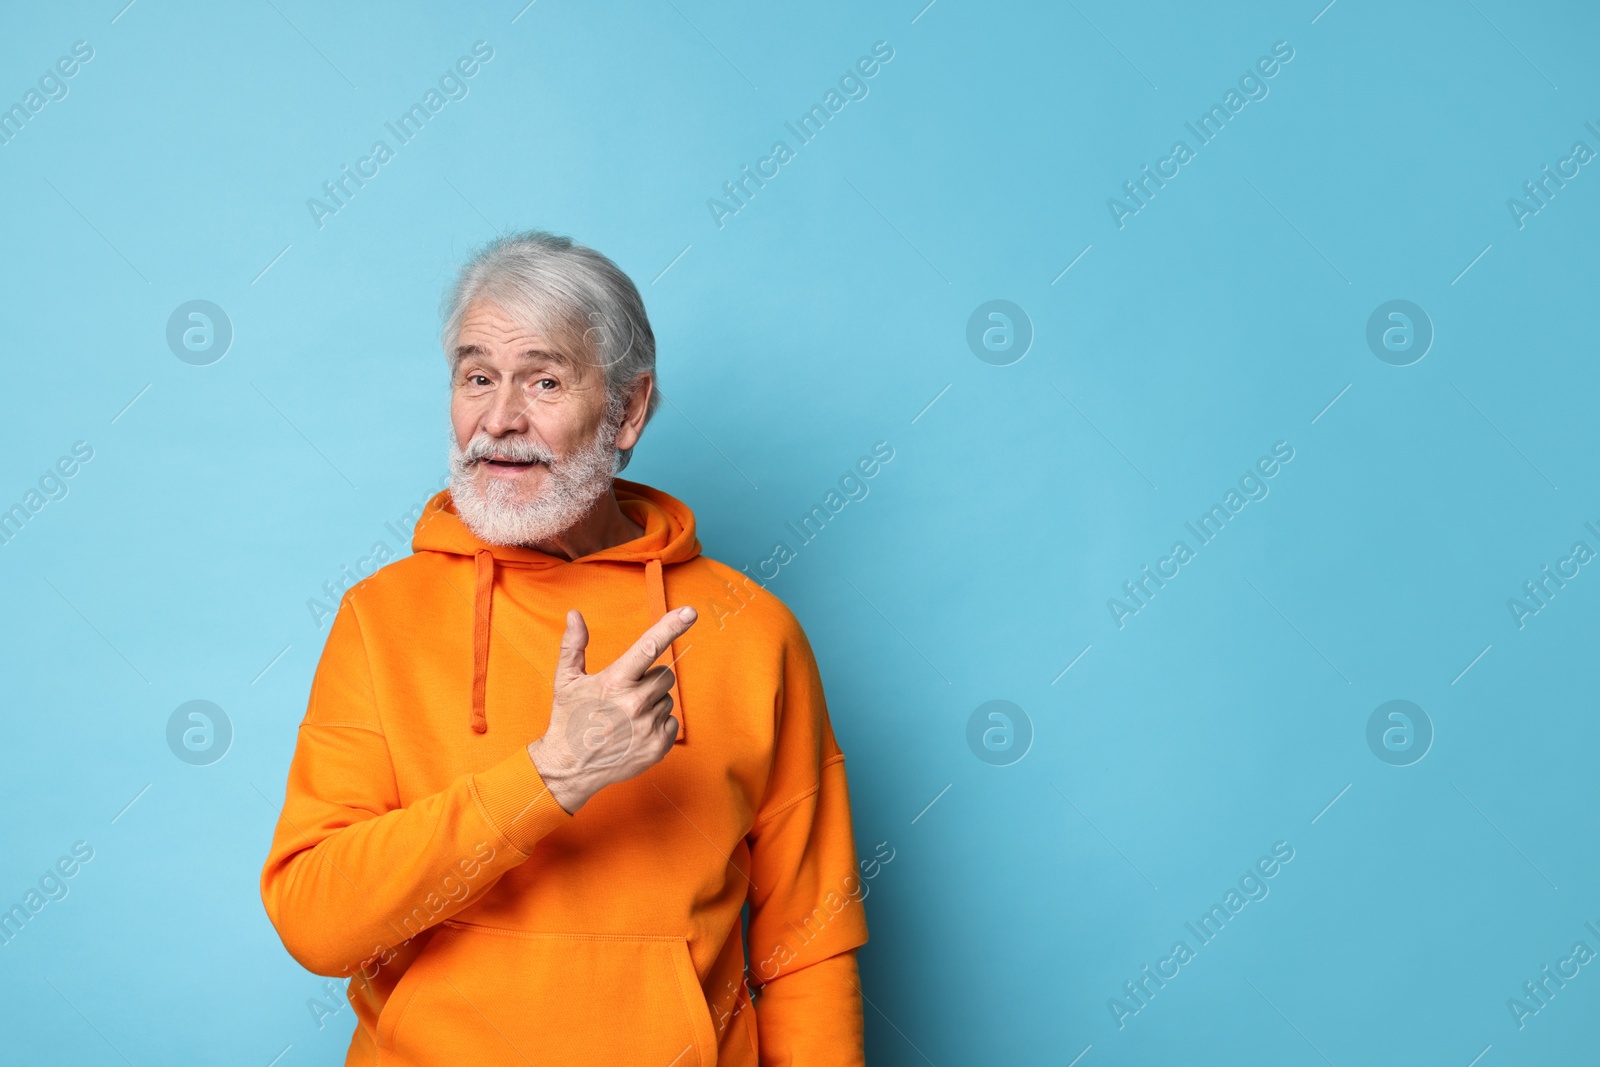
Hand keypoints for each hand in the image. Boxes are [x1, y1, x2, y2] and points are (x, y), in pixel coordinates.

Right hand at [527, 605, 697, 813]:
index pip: (649, 647)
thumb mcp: (566, 680)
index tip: (689, 612)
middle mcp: (634, 703)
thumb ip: (574, 645)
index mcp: (614, 682)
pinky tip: (635, 730)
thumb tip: (575, 614)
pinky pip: (672, 721)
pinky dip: (658, 723)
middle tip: (626, 693)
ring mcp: (648, 727)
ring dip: (652, 702)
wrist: (569, 768)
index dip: (671, 626)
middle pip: (665, 674)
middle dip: (649, 679)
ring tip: (626, 716)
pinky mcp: (658, 747)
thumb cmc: (568, 719)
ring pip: (667, 698)